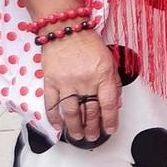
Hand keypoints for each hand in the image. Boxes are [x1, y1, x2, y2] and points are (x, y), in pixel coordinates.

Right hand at [39, 29, 119, 144]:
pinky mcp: (51, 81)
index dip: (110, 120)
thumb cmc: (89, 44)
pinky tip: (58, 126)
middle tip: (93, 137)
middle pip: (89, 111)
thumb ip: (113, 83)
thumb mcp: (110, 61)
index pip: (108, 104)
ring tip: (78, 136)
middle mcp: (85, 81)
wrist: (66, 30)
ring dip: (75, 127)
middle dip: (92, 127)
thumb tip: (115, 103)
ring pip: (71, 112)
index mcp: (102, 76)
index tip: (110, 129)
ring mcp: (66, 82)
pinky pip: (51, 103)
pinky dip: (54, 117)